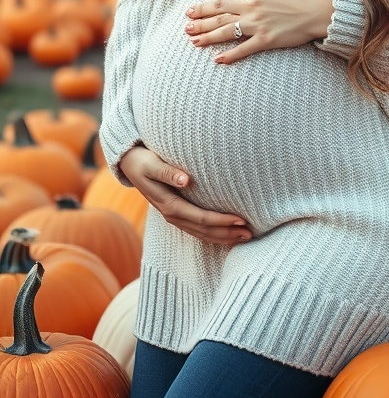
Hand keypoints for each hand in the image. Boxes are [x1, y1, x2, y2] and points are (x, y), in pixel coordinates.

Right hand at [119, 145, 252, 245]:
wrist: (128, 163)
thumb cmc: (142, 160)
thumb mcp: (151, 163)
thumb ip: (168, 172)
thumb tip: (186, 180)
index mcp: (168, 205)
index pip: (200, 218)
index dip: (221, 221)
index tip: (241, 220)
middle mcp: (171, 214)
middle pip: (203, 230)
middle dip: (227, 233)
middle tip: (251, 233)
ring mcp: (173, 216)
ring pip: (201, 233)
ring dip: (223, 236)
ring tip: (245, 236)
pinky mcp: (176, 212)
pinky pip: (197, 228)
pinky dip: (213, 233)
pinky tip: (227, 233)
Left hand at [184, 0, 333, 63]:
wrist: (319, 11)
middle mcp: (251, 6)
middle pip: (219, 9)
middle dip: (200, 14)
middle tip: (186, 19)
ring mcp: (256, 24)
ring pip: (225, 29)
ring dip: (206, 34)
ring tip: (192, 37)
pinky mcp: (265, 40)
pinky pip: (243, 49)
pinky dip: (229, 55)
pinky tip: (217, 59)